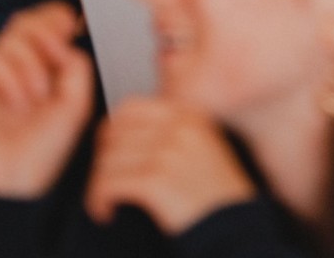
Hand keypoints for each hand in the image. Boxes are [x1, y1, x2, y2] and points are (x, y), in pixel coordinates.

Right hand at [0, 2, 95, 199]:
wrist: (15, 176)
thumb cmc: (41, 147)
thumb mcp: (76, 102)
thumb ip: (76, 65)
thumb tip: (63, 39)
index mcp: (36, 66)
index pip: (42, 23)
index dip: (55, 17)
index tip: (68, 27)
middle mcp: (11, 65)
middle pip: (27, 21)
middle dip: (47, 35)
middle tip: (55, 57)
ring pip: (14, 38)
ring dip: (33, 70)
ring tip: (33, 99)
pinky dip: (11, 81)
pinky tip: (12, 103)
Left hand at [84, 97, 255, 234]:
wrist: (235, 225)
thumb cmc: (216, 192)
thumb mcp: (201, 145)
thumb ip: (170, 130)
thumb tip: (120, 129)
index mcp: (187, 114)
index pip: (130, 108)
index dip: (110, 131)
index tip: (107, 151)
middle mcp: (177, 127)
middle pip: (113, 135)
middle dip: (102, 162)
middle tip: (106, 180)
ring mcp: (168, 152)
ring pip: (107, 161)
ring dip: (99, 185)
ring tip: (106, 201)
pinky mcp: (157, 181)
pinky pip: (108, 185)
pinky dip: (98, 201)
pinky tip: (106, 211)